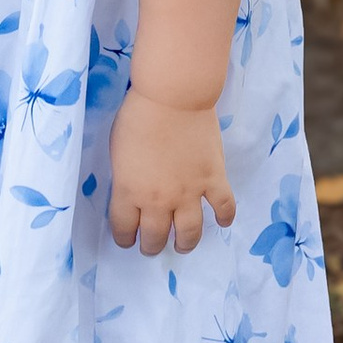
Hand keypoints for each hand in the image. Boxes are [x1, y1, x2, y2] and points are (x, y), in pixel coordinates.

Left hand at [106, 84, 235, 256]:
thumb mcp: (117, 151)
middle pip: (155, 237)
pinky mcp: (213, 179)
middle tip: (152, 246)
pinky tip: (222, 222)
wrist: (172, 96)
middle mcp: (158, 199)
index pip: (124, 229)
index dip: (124, 238)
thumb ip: (126, 177)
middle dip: (151, 246)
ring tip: (182, 245)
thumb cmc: (138, 116)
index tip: (127, 239)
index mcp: (129, 191)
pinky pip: (224, 207)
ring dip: (185, 244)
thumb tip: (134, 190)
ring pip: (189, 233)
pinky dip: (225, 218)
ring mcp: (189, 192)